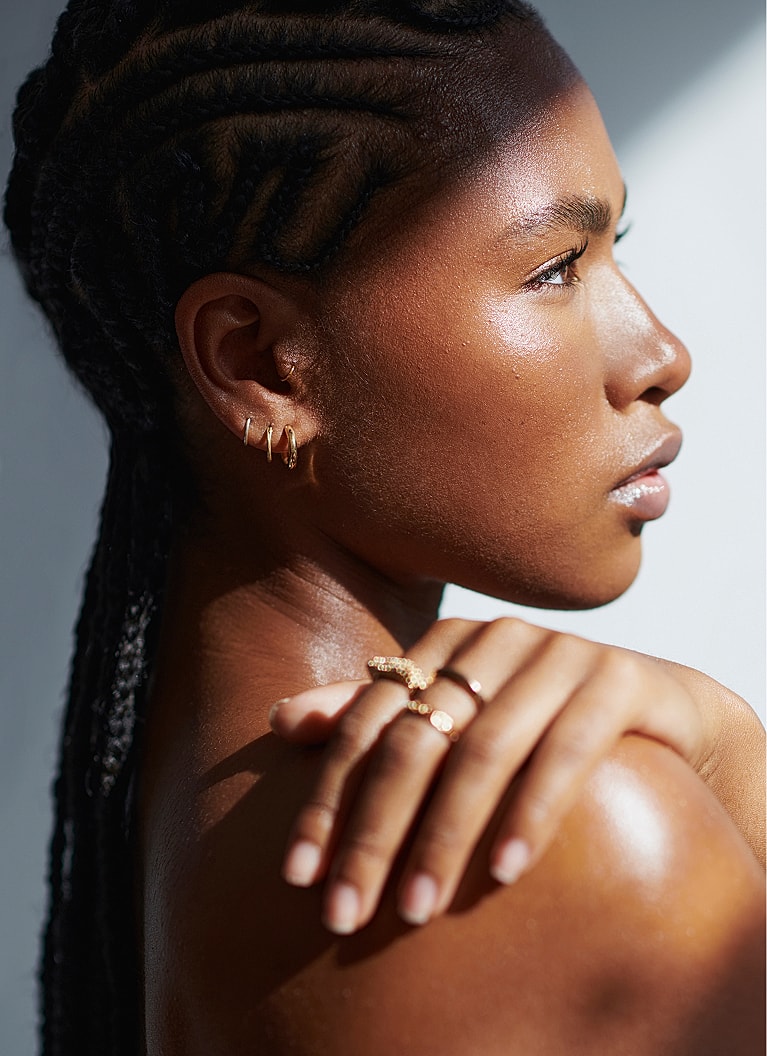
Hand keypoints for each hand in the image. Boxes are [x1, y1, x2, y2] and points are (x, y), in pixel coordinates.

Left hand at [270, 617, 706, 934]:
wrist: (654, 704)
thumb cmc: (538, 718)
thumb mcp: (457, 717)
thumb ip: (376, 717)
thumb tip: (277, 719)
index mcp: (445, 646)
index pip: (366, 724)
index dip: (327, 799)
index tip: (297, 877)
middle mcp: (494, 641)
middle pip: (415, 741)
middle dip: (373, 833)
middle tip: (345, 914)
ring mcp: (558, 656)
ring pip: (483, 751)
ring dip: (445, 837)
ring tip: (416, 911)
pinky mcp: (617, 681)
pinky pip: (566, 751)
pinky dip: (531, 812)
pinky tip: (505, 871)